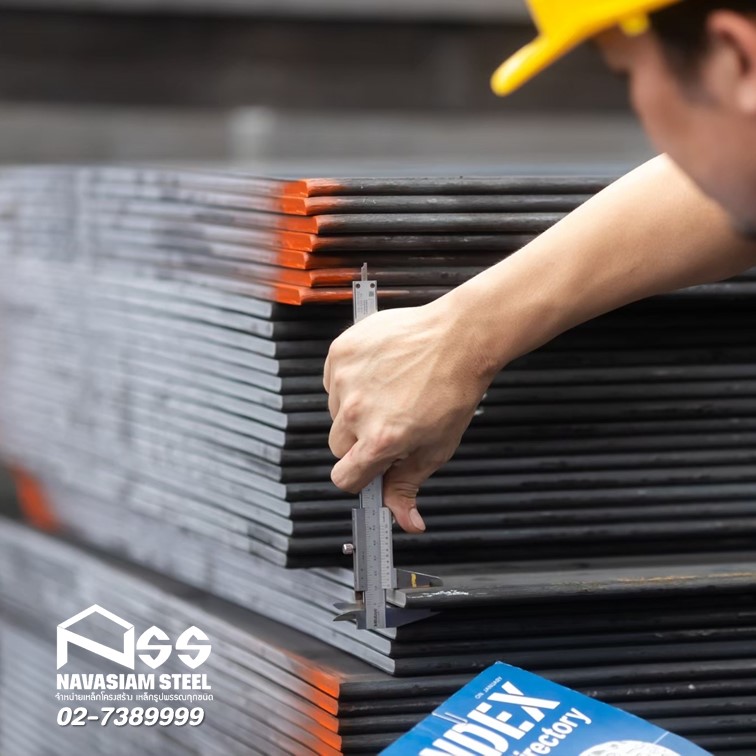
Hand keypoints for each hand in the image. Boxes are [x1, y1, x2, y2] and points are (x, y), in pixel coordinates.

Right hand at [323, 296, 493, 532]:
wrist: (458, 337)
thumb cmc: (453, 390)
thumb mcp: (437, 447)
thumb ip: (410, 486)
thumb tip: (407, 522)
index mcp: (379, 440)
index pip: (344, 478)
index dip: (359, 476)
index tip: (370, 467)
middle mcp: (356, 412)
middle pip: (338, 445)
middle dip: (359, 440)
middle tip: (389, 421)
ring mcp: (345, 380)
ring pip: (335, 410)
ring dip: (355, 407)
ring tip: (389, 390)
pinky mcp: (341, 352)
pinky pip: (334, 379)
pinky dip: (351, 379)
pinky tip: (380, 371)